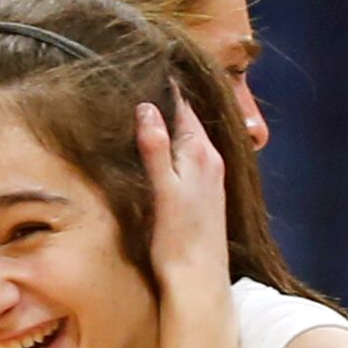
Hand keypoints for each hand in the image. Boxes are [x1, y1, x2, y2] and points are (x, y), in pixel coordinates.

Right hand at [139, 88, 229, 296]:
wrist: (199, 281)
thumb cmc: (179, 241)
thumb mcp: (164, 191)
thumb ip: (156, 149)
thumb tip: (147, 107)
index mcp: (201, 154)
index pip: (181, 107)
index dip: (163, 87)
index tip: (143, 66)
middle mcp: (211, 160)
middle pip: (186, 119)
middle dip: (164, 102)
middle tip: (137, 82)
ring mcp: (210, 177)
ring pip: (188, 138)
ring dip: (169, 124)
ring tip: (143, 107)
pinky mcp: (205, 193)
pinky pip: (188, 156)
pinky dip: (173, 145)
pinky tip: (158, 148)